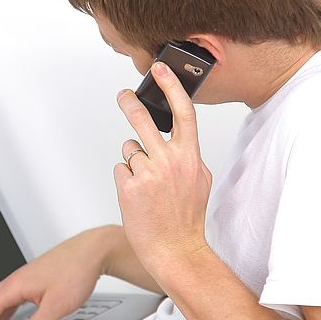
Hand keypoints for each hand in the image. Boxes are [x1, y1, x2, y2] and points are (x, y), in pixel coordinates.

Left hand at [113, 62, 213, 282]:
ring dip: (133, 162)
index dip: (170, 86)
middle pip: (143, 120)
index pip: (183, 112)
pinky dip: (126, 180)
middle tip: (123, 96)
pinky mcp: (129, 186)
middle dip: (130, 104)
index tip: (160, 69)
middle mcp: (169, 161)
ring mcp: (147, 173)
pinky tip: (138, 196)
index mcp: (190, 157)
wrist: (175, 250)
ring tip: (146, 186)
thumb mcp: (200, 181)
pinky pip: (121, 169)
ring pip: (129, 150)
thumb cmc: (187, 218)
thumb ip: (189, 156)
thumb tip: (176, 141)